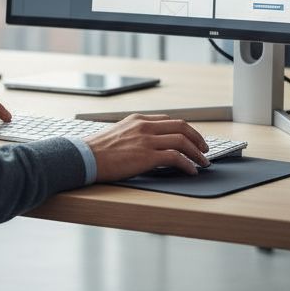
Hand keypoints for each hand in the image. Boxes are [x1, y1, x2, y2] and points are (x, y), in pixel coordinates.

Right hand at [83, 113, 210, 180]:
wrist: (84, 157)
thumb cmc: (97, 151)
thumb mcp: (118, 134)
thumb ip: (134, 135)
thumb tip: (149, 146)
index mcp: (138, 119)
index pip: (169, 120)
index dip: (185, 129)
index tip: (192, 138)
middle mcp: (144, 126)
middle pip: (181, 126)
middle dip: (197, 138)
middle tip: (204, 149)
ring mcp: (146, 140)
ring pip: (182, 140)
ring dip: (196, 152)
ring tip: (203, 162)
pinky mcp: (147, 155)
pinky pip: (176, 157)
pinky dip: (187, 164)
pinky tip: (191, 171)